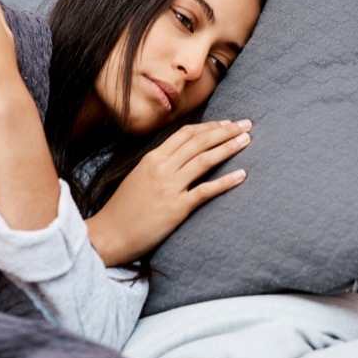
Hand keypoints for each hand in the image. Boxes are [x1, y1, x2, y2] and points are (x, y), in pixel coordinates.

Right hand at [86, 120, 252, 265]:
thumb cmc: (124, 208)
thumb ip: (160, 163)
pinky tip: (242, 174)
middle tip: (246, 124)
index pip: (185, 133)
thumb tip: (182, 155)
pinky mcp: (176, 208)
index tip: (226, 123)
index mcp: (152, 158)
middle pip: (199, 142)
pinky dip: (225, 181)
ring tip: (247, 140)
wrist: (110, 234)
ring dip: (229, 147)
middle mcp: (161, 168)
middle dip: (225, 131)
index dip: (209, 126)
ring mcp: (169, 187)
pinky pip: (205, 191)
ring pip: (204, 160)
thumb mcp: (139, 176)